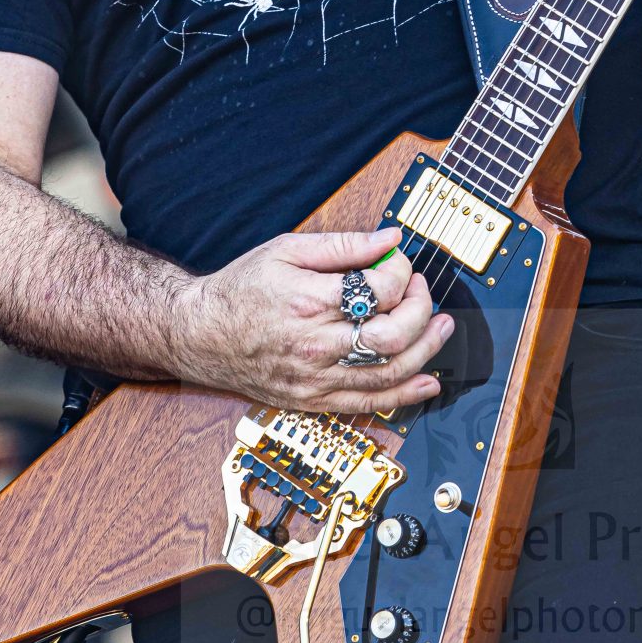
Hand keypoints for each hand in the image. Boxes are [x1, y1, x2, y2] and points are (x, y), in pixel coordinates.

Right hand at [174, 224, 451, 415]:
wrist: (198, 334)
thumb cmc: (240, 289)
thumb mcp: (285, 250)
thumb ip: (343, 245)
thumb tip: (391, 239)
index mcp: (309, 301)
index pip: (380, 290)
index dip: (401, 273)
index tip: (399, 264)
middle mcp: (315, 344)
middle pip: (392, 334)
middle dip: (420, 310)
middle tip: (422, 292)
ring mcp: (315, 378)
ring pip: (388, 372)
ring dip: (426, 350)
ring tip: (442, 328)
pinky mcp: (313, 400)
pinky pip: (368, 403)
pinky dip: (405, 396)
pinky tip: (427, 383)